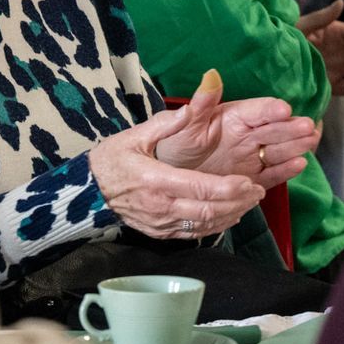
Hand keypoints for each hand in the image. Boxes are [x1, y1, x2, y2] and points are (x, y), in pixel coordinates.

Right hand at [90, 108, 267, 238]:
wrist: (87, 192)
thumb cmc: (110, 160)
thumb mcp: (133, 136)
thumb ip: (166, 125)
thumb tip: (191, 109)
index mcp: (157, 180)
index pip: (202, 189)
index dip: (230, 189)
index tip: (250, 183)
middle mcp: (161, 206)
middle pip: (209, 211)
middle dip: (238, 203)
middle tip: (257, 192)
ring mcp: (160, 223)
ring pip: (205, 225)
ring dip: (231, 215)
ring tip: (248, 202)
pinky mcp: (159, 232)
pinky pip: (193, 234)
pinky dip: (215, 225)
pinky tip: (228, 215)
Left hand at [153, 69, 318, 188]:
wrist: (169, 175)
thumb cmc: (174, 143)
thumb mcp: (184, 124)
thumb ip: (201, 102)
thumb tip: (211, 74)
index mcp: (232, 117)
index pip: (256, 110)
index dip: (270, 109)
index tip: (283, 109)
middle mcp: (247, 135)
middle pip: (274, 129)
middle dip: (291, 127)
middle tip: (307, 125)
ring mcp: (251, 156)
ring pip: (278, 150)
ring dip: (296, 145)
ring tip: (310, 139)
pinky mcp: (252, 178)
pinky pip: (272, 174)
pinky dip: (285, 170)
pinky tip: (299, 164)